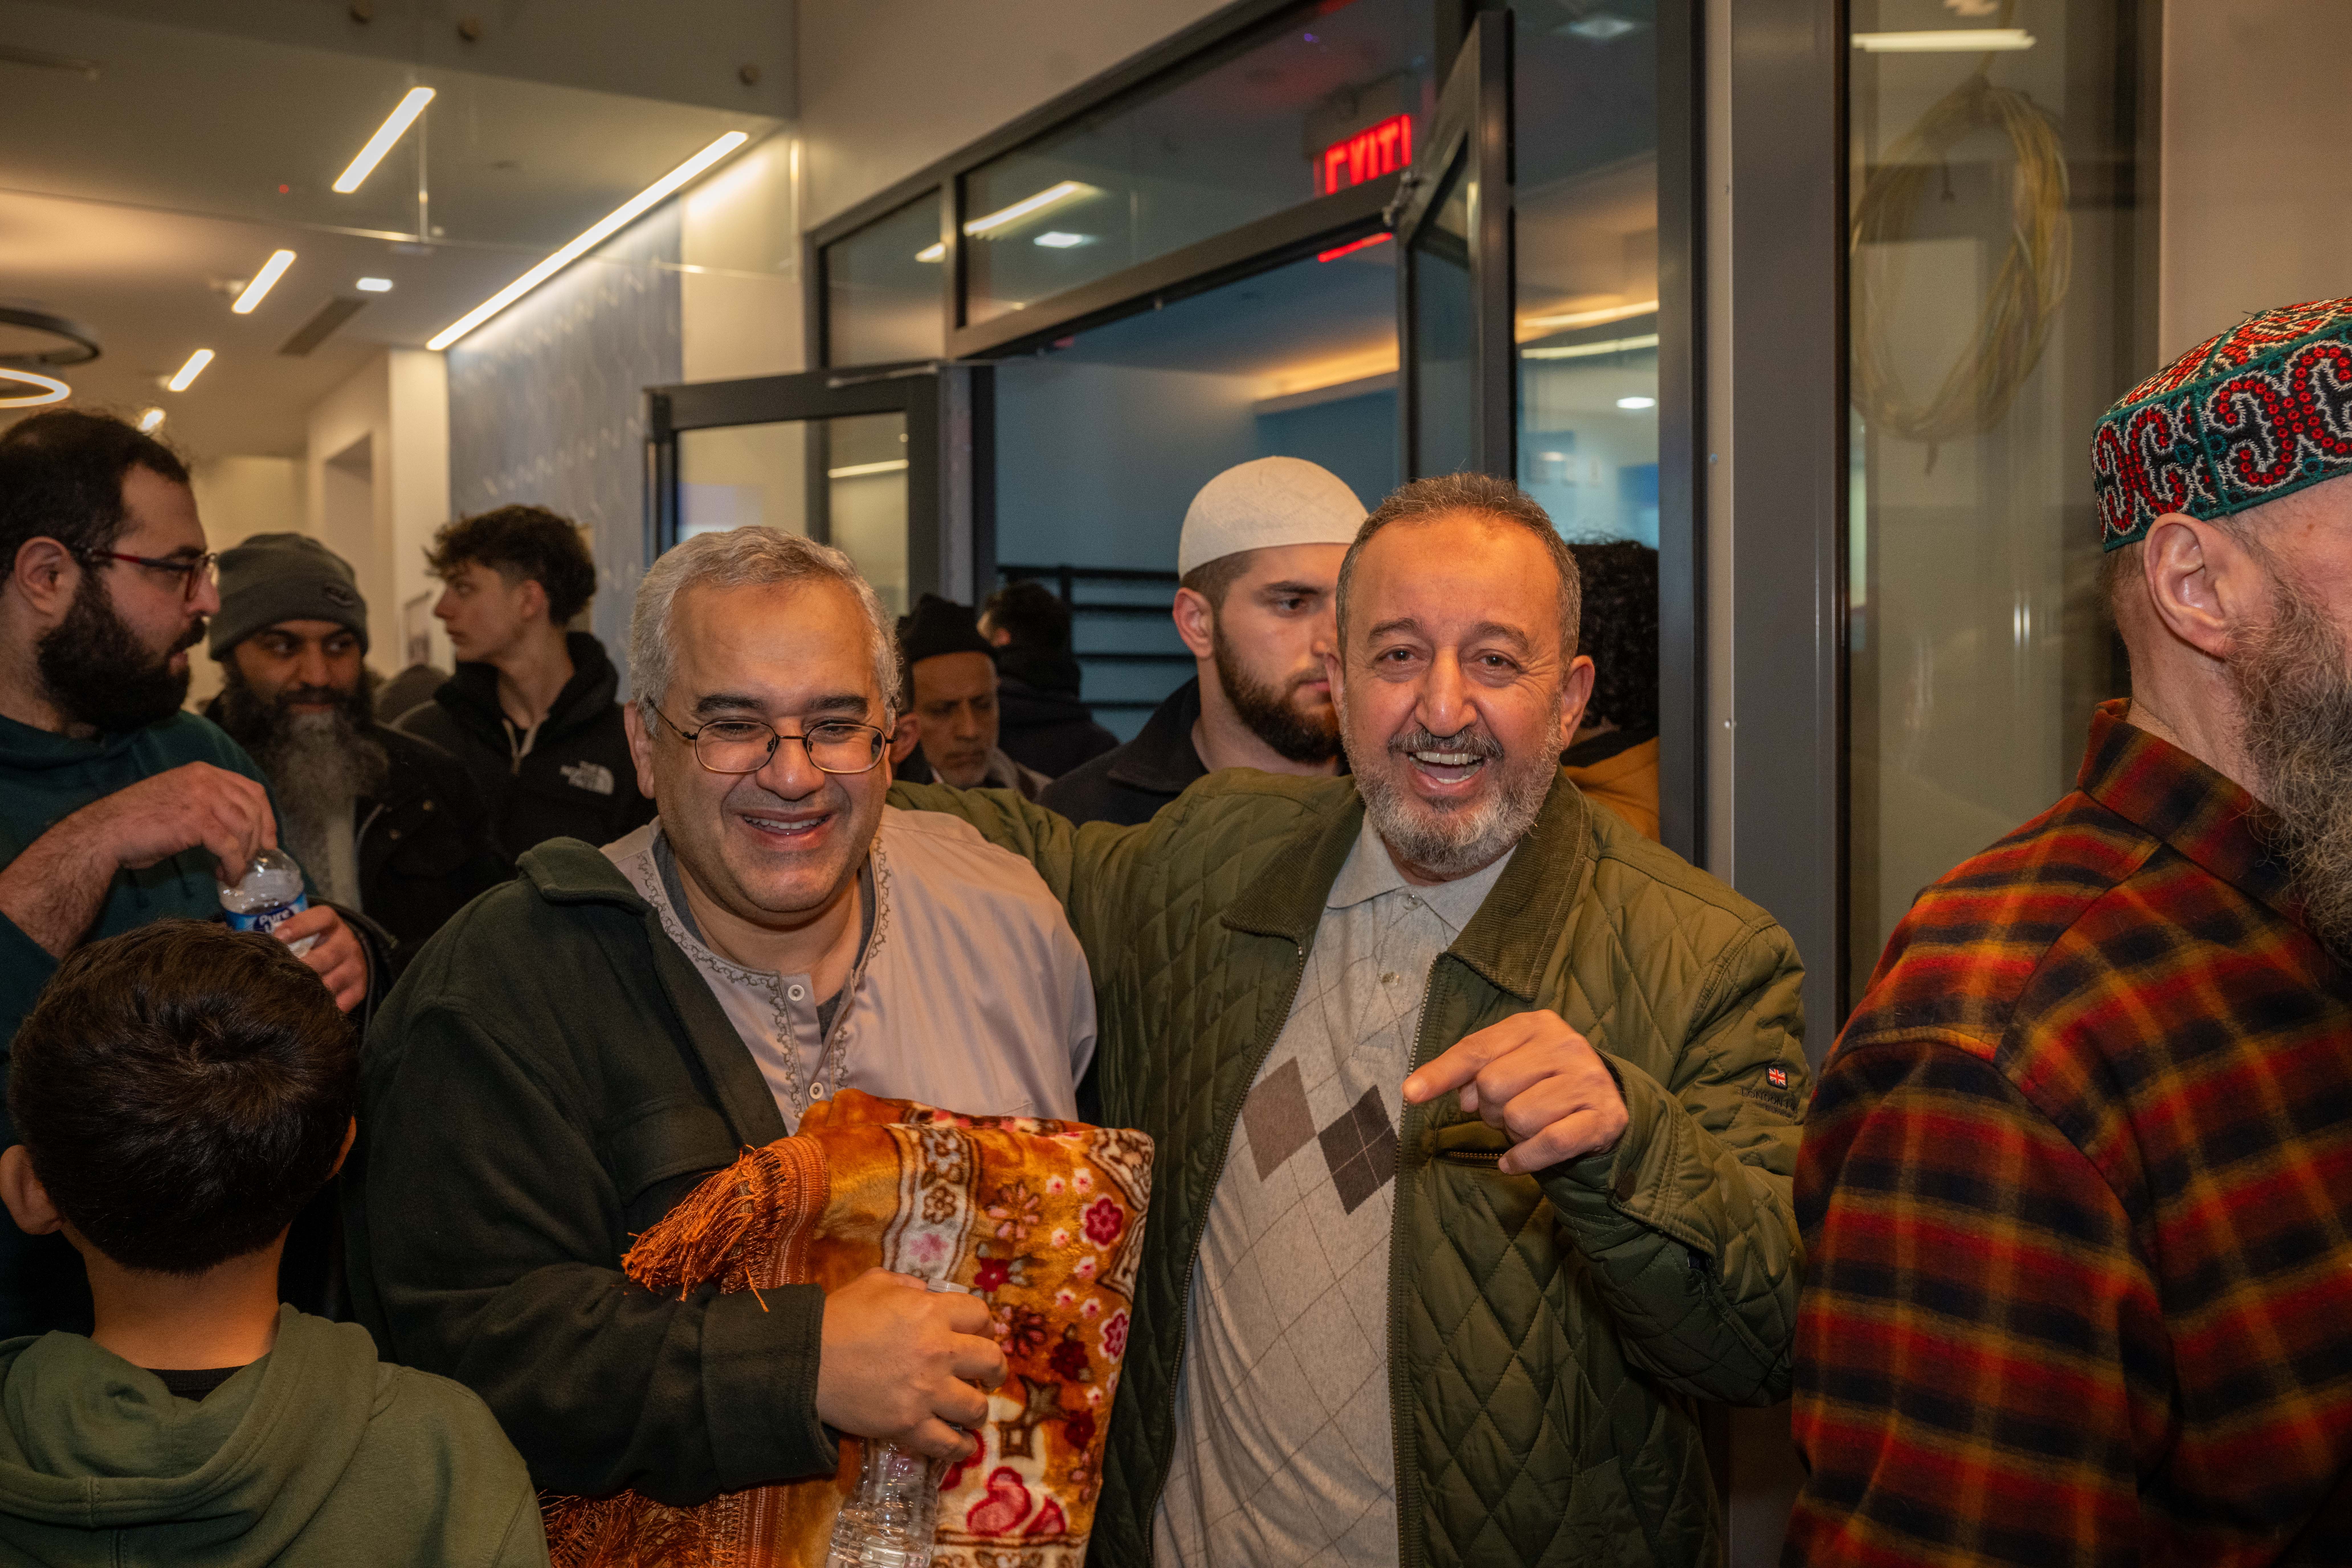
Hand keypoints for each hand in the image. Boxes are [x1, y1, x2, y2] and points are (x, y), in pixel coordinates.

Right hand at [0, 763, 279, 959]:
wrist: (105, 832)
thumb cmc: (137, 823)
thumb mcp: (179, 802)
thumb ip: (208, 806)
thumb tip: (239, 830)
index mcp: (202, 772)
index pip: (252, 790)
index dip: (266, 817)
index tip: (269, 840)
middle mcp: (206, 780)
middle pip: (253, 810)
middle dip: (259, 839)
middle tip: (251, 862)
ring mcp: (202, 798)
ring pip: (245, 829)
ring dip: (245, 855)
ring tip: (232, 871)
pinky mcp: (197, 822)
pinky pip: (230, 847)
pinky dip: (234, 865)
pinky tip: (227, 876)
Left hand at [274, 904, 365, 1012]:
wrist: (349, 954)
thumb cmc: (315, 942)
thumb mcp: (306, 930)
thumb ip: (286, 936)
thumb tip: (257, 949)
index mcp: (331, 924)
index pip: (321, 918)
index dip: (299, 927)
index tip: (278, 938)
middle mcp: (347, 944)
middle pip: (325, 957)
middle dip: (301, 969)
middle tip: (277, 978)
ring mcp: (355, 968)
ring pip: (331, 984)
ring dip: (308, 992)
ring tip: (285, 998)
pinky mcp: (359, 989)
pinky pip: (340, 1003)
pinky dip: (322, 1009)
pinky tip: (304, 1011)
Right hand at [816, 1269, 1005, 1459]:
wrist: (806, 1361)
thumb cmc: (838, 1318)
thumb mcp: (874, 1283)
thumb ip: (906, 1284)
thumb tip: (925, 1291)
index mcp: (932, 1312)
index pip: (980, 1315)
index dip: (985, 1325)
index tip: (982, 1334)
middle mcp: (938, 1351)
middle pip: (991, 1360)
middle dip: (995, 1368)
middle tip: (990, 1374)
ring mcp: (926, 1391)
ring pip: (976, 1406)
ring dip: (979, 1409)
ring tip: (973, 1411)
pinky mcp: (909, 1425)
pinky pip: (948, 1443)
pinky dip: (961, 1447)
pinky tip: (965, 1445)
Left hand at [1402, 1009, 1628, 1175]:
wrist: (1605, 1102)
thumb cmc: (1543, 1081)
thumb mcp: (1509, 1063)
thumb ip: (1476, 1071)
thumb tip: (1461, 1097)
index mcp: (1536, 1025)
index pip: (1476, 1049)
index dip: (1441, 1073)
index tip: (1411, 1093)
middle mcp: (1566, 1046)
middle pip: (1494, 1084)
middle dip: (1489, 1108)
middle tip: (1505, 1113)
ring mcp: (1588, 1081)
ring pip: (1519, 1117)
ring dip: (1512, 1133)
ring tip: (1526, 1128)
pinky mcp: (1603, 1118)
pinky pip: (1547, 1144)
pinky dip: (1524, 1158)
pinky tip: (1514, 1161)